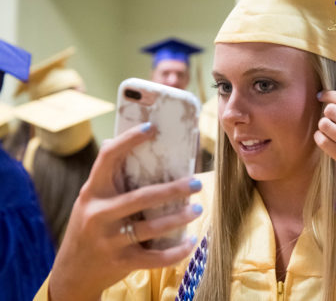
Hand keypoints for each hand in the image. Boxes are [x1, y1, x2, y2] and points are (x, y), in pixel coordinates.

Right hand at [48, 123, 202, 300]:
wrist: (71, 273)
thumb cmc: (88, 228)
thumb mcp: (89, 201)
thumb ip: (105, 179)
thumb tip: (113, 140)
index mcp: (92, 192)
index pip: (107, 158)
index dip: (129, 140)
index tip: (152, 127)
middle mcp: (99, 215)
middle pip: (142, 197)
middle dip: (174, 189)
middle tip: (196, 182)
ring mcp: (110, 240)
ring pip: (153, 227)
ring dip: (180, 218)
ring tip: (198, 208)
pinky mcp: (121, 262)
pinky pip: (156, 258)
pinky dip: (177, 251)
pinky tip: (191, 242)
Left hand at [314, 91, 335, 211]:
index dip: (329, 95)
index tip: (322, 95)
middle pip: (333, 110)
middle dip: (327, 112)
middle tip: (329, 117)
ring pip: (326, 125)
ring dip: (323, 126)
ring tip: (327, 129)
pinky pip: (324, 143)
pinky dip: (320, 138)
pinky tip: (323, 139)